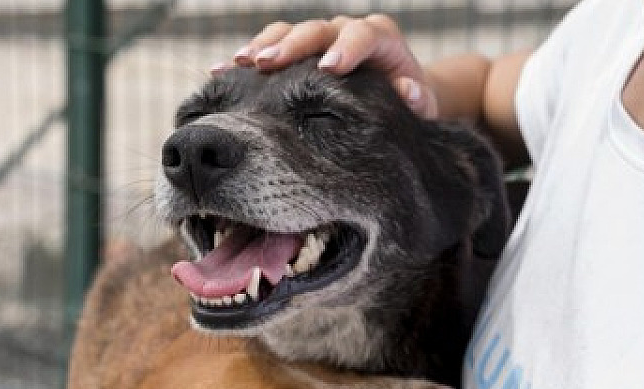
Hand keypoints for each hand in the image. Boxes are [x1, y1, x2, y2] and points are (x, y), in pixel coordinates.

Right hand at [214, 15, 438, 118]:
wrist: (399, 93)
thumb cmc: (410, 101)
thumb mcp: (420, 104)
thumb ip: (418, 100)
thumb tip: (410, 92)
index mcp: (380, 38)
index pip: (362, 35)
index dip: (346, 49)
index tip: (330, 67)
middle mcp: (347, 31)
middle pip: (317, 29)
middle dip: (292, 45)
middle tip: (268, 64)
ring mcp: (321, 38)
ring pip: (288, 32)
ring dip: (263, 46)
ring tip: (239, 63)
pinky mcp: (300, 51)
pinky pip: (271, 46)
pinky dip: (249, 58)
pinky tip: (223, 70)